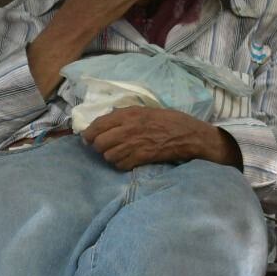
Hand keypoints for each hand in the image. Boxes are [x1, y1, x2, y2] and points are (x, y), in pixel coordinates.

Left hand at [81, 106, 213, 169]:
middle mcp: (128, 129)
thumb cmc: (169, 120)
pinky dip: (120, 164)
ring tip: (117, 153)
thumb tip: (107, 122)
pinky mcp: (141, 158)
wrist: (188, 134)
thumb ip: (125, 116)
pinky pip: (120, 165)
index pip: (98, 125)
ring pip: (108, 156)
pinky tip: (127, 160)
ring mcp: (134, 145)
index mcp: (128, 114)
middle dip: (98, 146)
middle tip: (104, 146)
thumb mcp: (145, 110)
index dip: (89, 133)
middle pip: (99, 143)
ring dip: (110, 156)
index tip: (88, 137)